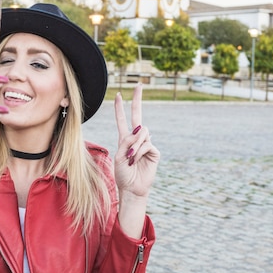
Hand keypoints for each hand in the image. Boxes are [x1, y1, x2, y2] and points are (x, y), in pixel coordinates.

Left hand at [113, 84, 159, 198]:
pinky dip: (140, 151)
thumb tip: (140, 131)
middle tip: (139, 85)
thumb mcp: (119, 157)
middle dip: (137, 100)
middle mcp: (136, 139)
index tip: (118, 95)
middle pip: (137, 116)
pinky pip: (147, 144)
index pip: (122, 120)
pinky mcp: (154, 151)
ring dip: (135, 144)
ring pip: (142, 133)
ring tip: (131, 158)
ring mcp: (146, 144)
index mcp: (124, 140)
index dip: (120, 108)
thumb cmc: (123, 174)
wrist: (132, 188)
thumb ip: (127, 142)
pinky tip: (137, 160)